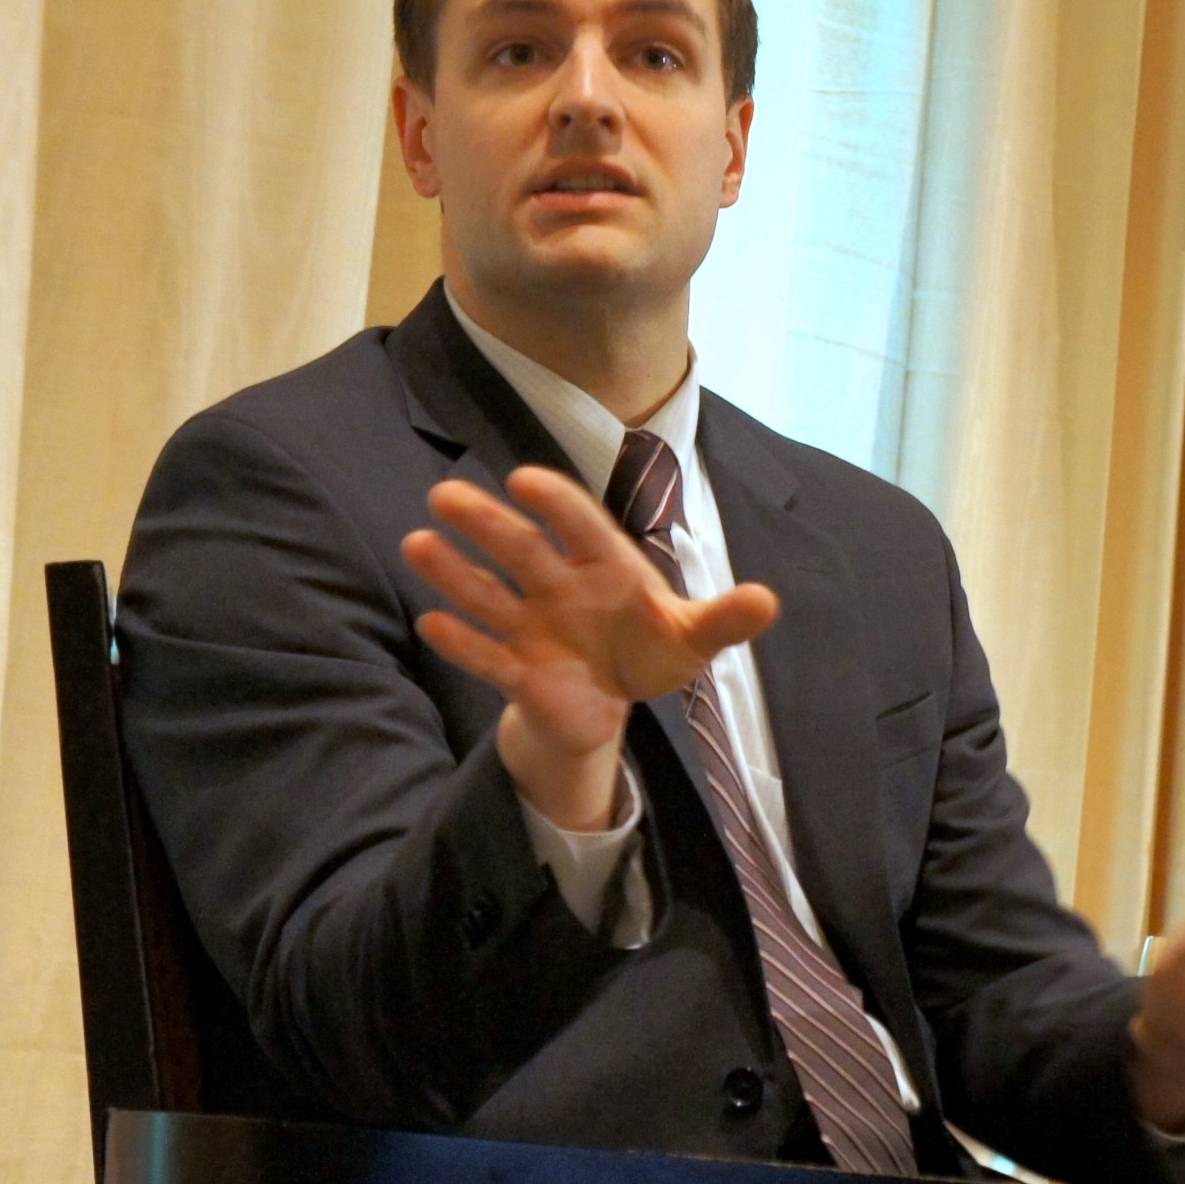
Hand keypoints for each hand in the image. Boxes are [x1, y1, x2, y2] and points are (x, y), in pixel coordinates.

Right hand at [401, 468, 777, 828]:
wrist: (613, 702)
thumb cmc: (648, 650)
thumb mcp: (693, 639)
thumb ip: (724, 619)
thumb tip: (767, 601)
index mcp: (605, 567)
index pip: (579, 526)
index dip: (556, 504)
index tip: (525, 481)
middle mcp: (560, 588)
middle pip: (521, 551)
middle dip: (486, 526)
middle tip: (445, 495)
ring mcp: (533, 627)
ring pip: (489, 596)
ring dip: (455, 573)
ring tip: (417, 543)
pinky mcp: (519, 672)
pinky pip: (487, 655)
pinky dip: (464, 642)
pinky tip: (433, 621)